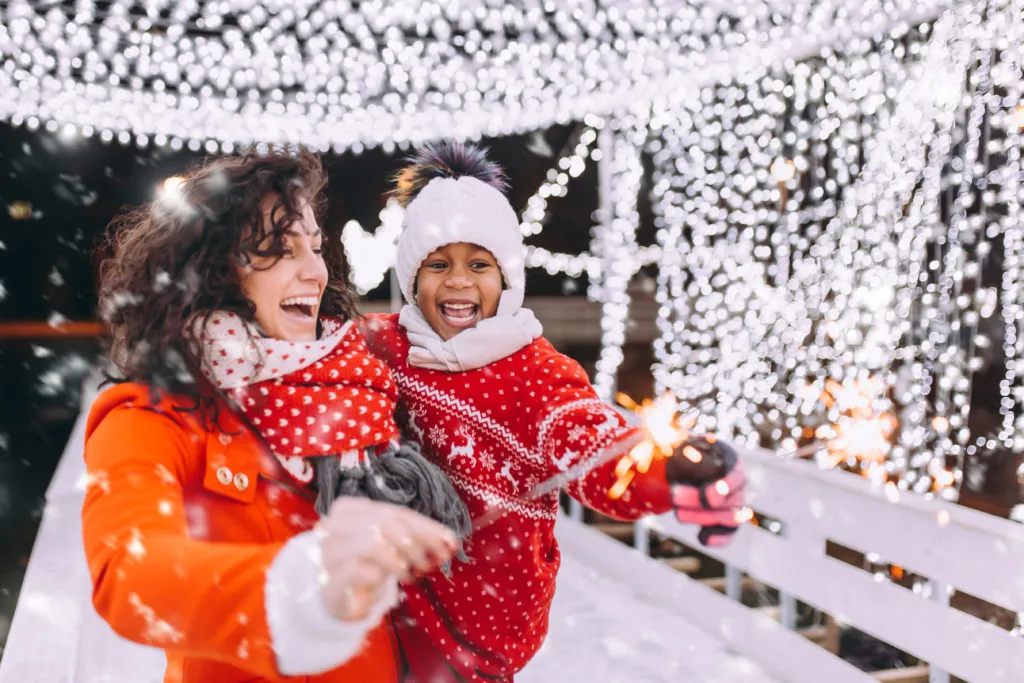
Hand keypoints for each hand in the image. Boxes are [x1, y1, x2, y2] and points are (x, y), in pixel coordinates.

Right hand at [318, 497, 456, 621]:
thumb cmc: (364, 563)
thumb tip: (449, 541)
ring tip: (410, 573)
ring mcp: (329, 550)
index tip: (450, 542)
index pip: (395, 512)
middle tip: (432, 561)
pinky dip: (381, 574)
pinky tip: (389, 581)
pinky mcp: (329, 577)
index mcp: (349, 508)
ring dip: (400, 559)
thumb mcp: (387, 544)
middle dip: (417, 542)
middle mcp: (335, 524)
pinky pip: (359, 570)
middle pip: (386, 524)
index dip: (427, 527)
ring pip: (372, 543)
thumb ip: (412, 537)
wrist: (331, 594)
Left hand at [665, 436, 745, 547]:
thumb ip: (689, 455)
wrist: (680, 471)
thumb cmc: (684, 457)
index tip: (706, 496)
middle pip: (729, 500)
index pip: (735, 475)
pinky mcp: (726, 523)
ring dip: (701, 518)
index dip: (723, 488)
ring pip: (729, 519)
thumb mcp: (684, 450)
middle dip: (698, 501)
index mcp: (731, 462)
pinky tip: (702, 537)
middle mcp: (738, 485)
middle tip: (674, 497)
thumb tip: (694, 463)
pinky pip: (729, 535)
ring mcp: (734, 505)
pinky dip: (719, 539)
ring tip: (678, 513)